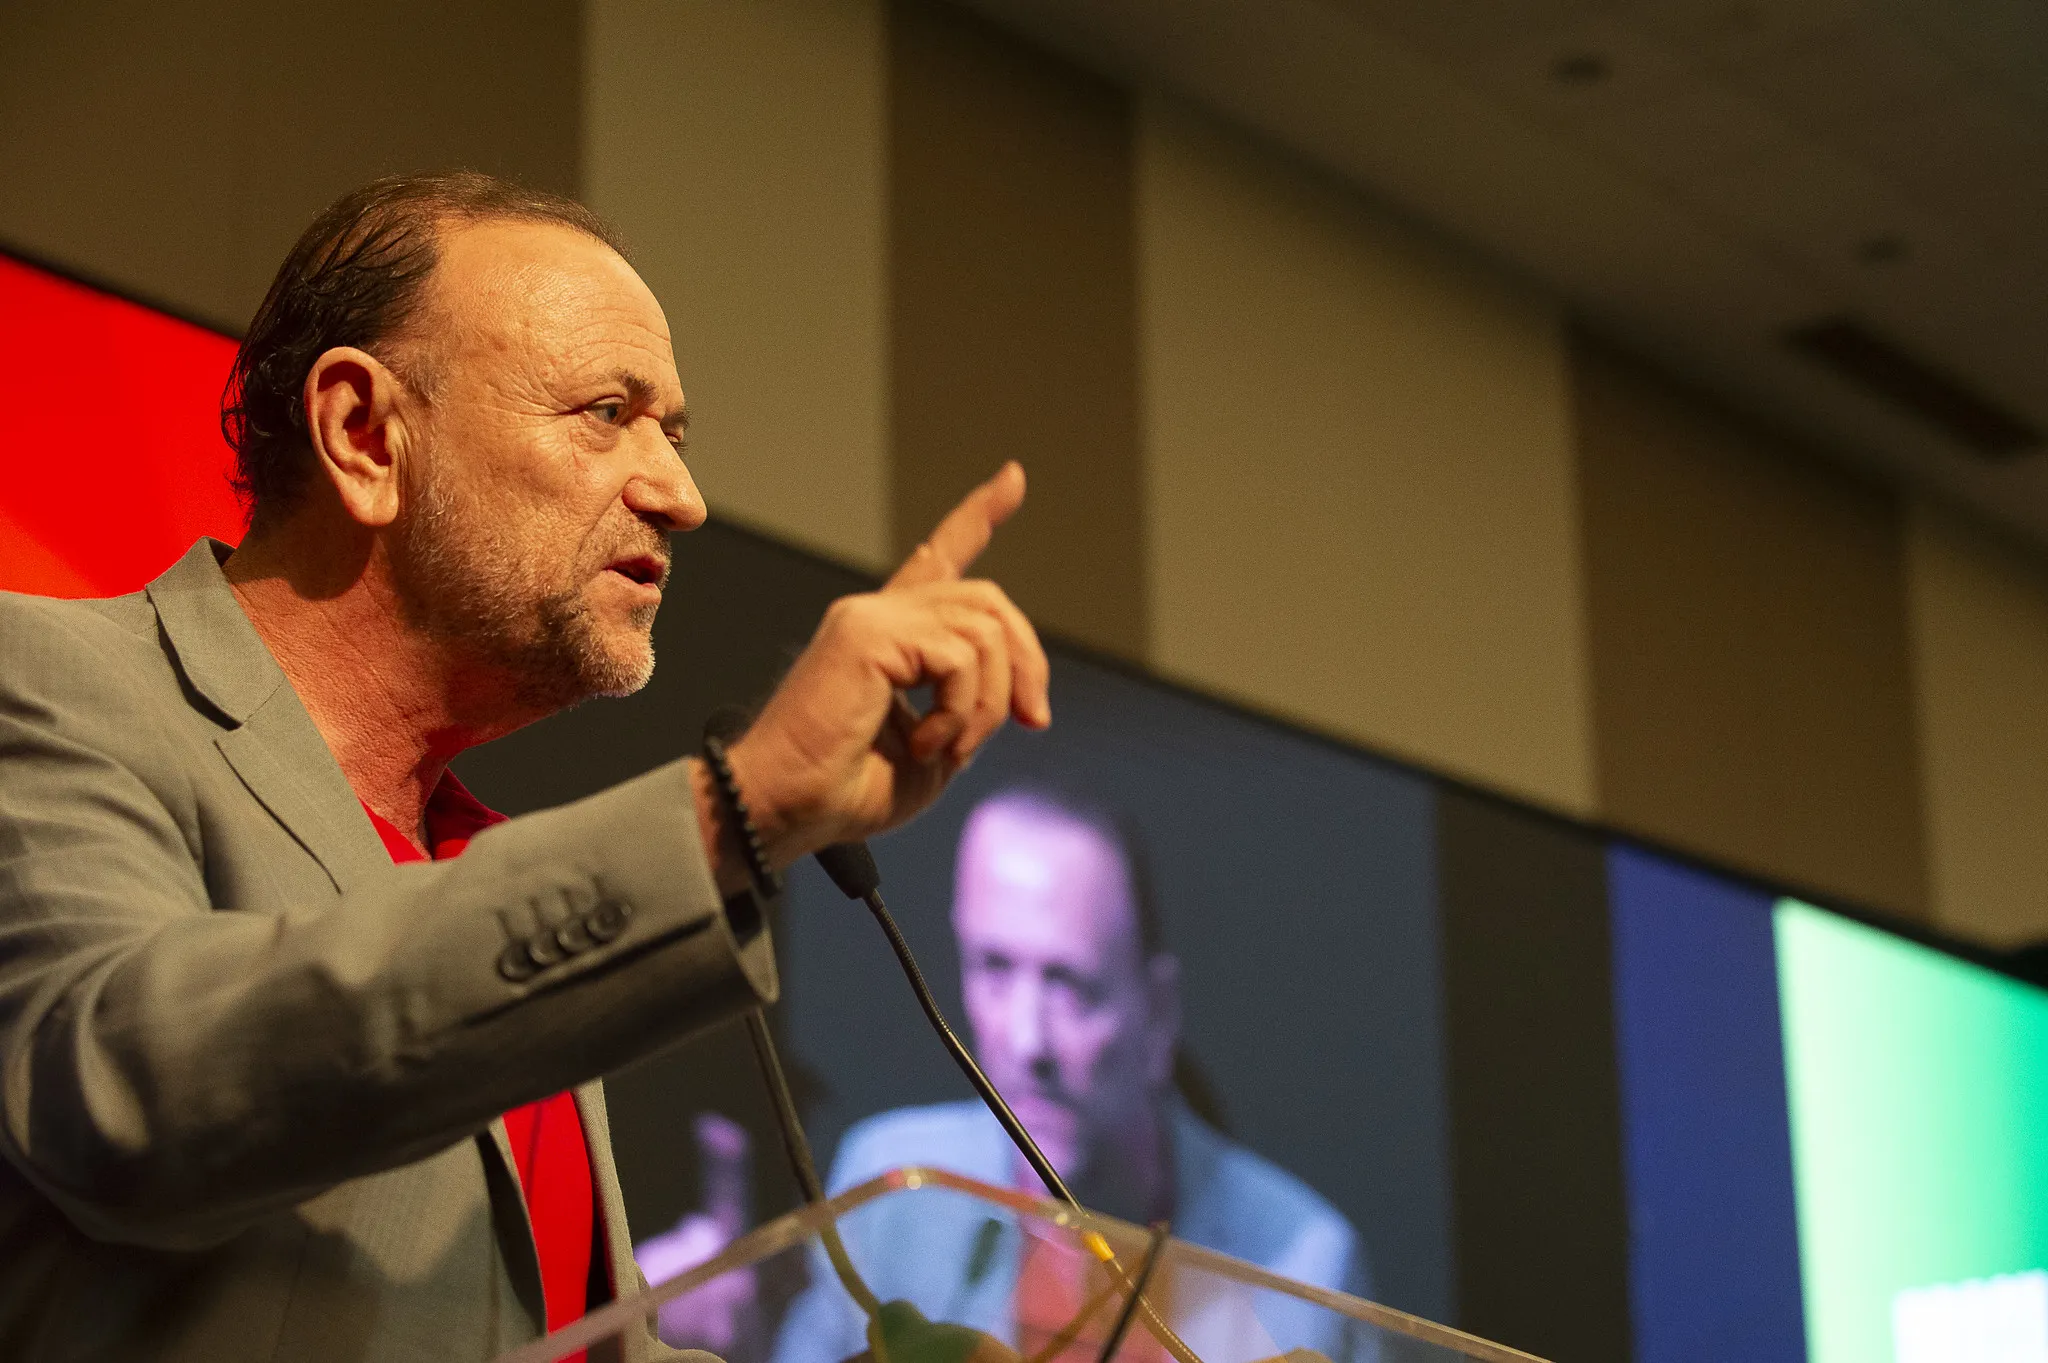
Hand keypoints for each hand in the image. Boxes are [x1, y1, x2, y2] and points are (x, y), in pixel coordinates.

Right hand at [713, 462, 1050, 867]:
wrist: (785, 808)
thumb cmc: (844, 792)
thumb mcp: (935, 751)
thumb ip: (970, 710)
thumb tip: (1014, 696)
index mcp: (889, 637)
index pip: (938, 559)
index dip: (977, 518)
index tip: (1013, 478)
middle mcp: (878, 616)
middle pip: (988, 602)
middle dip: (1028, 660)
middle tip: (1032, 720)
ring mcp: (870, 618)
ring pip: (984, 631)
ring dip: (990, 702)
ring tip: (950, 748)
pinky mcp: (866, 633)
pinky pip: (959, 657)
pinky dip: (961, 710)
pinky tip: (925, 744)